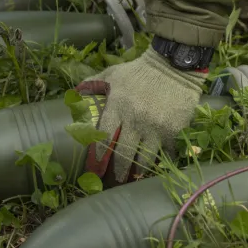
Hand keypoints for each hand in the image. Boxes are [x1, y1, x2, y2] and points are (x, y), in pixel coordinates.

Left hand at [75, 47, 206, 183]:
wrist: (174, 66)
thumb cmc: (140, 71)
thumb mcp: (113, 73)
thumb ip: (93, 83)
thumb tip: (74, 93)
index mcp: (117, 106)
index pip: (103, 137)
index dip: (98, 154)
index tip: (95, 166)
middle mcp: (135, 120)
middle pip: (123, 153)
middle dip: (117, 171)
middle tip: (114, 181)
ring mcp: (155, 128)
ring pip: (144, 158)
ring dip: (138, 171)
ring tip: (134, 179)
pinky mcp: (173, 131)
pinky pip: (166, 153)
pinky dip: (162, 161)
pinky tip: (158, 168)